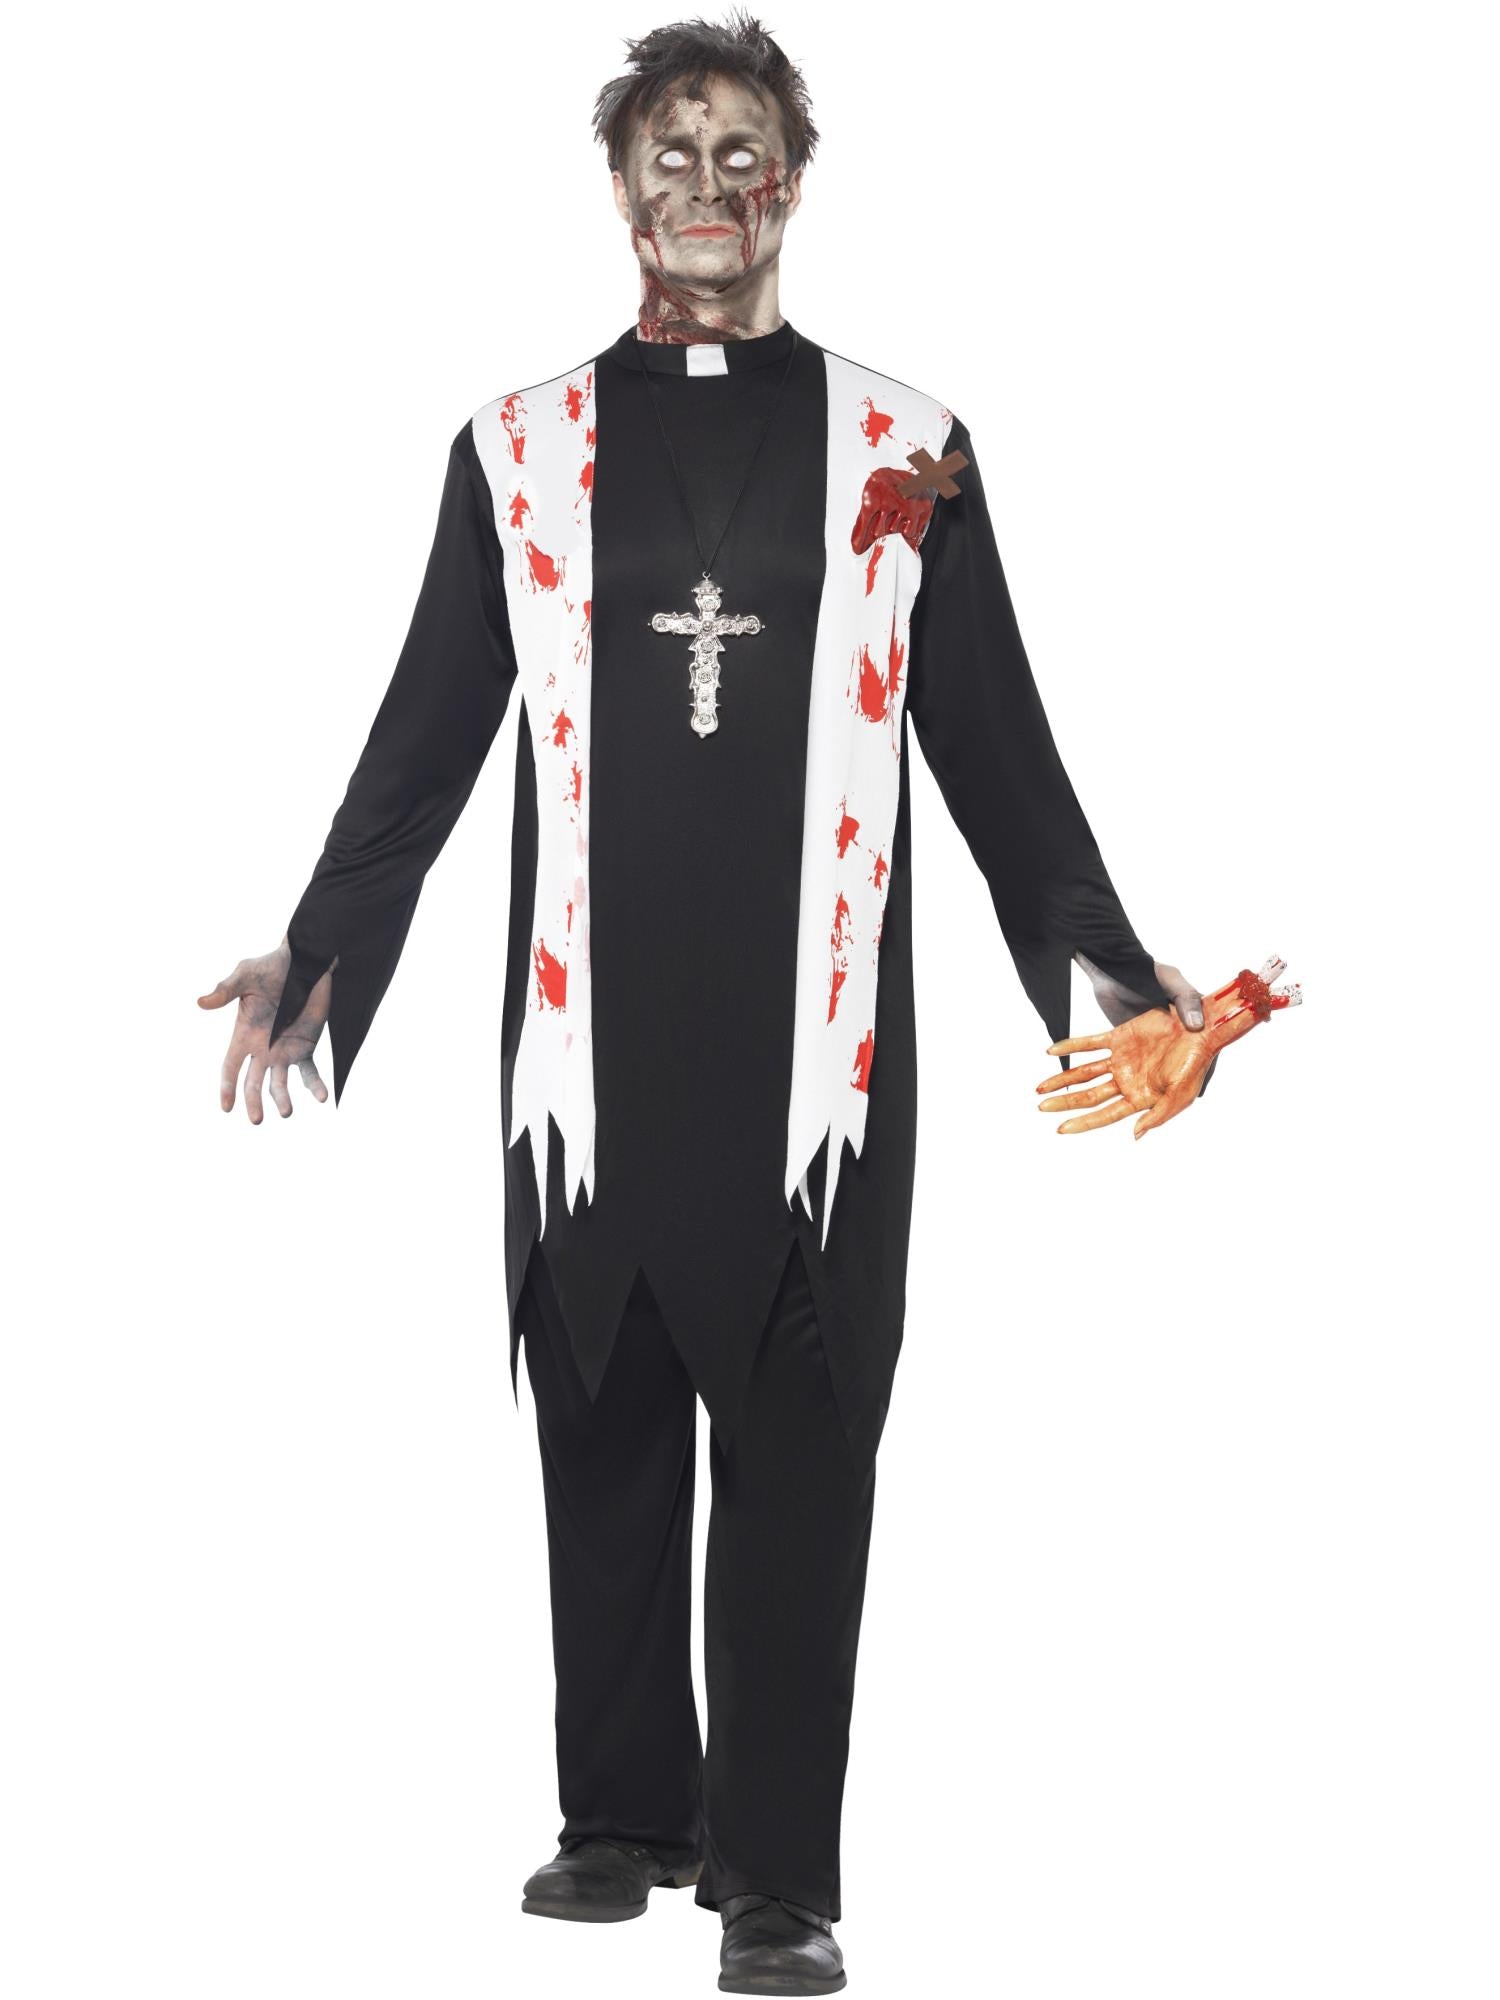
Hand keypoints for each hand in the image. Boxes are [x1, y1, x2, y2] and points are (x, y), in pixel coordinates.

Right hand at [197, 936, 333, 1122]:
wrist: (304, 963)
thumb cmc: (270, 967)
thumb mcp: (245, 976)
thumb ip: (225, 990)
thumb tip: (201, 1002)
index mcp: (243, 1035)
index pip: (230, 1067)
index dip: (227, 1087)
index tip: (226, 1108)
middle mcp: (261, 1048)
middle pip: (253, 1082)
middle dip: (253, 1102)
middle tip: (256, 1120)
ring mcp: (284, 1050)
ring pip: (280, 1083)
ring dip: (282, 1099)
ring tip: (285, 1112)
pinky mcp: (306, 1047)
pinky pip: (310, 1072)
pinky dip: (315, 1086)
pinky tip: (322, 1098)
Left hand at [1037, 955, 1300, 1138]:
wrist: (1209, 1014)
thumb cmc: (1204, 1051)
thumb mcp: (1191, 1085)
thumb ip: (1165, 1111)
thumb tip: (1137, 1134)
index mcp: (1148, 1094)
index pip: (1108, 1114)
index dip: (1085, 1123)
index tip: (1062, 1129)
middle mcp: (1133, 1079)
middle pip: (1091, 1097)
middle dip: (1066, 1104)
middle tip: (1041, 1108)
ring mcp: (1125, 1057)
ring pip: (1086, 1073)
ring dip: (1063, 1080)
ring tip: (1039, 1089)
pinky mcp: (1120, 1035)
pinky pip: (1090, 1043)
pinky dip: (1071, 1047)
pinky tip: (1051, 1051)